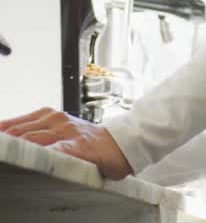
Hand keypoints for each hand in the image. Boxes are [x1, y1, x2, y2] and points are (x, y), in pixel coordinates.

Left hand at [0, 107, 132, 179]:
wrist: (124, 143)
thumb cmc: (90, 143)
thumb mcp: (59, 132)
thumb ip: (35, 135)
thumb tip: (7, 139)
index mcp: (49, 116)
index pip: (13, 125)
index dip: (1, 134)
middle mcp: (57, 120)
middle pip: (19, 133)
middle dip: (4, 143)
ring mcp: (69, 133)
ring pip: (34, 139)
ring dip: (17, 148)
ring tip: (5, 154)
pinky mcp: (81, 147)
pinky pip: (59, 150)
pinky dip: (46, 154)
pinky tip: (38, 158)